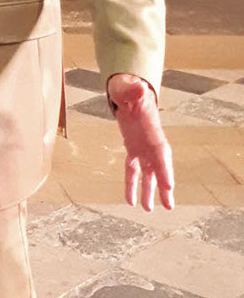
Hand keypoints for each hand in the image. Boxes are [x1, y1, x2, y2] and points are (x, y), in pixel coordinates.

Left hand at [107, 73, 174, 210]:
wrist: (128, 91)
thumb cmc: (129, 89)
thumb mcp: (128, 88)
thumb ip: (132, 90)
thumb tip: (136, 87)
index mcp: (152, 130)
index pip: (161, 153)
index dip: (165, 169)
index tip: (169, 186)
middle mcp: (151, 142)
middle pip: (160, 168)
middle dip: (165, 186)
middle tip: (169, 205)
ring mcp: (143, 147)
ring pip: (148, 174)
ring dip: (149, 191)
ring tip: (149, 209)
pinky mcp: (134, 150)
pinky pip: (133, 170)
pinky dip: (131, 185)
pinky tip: (130, 200)